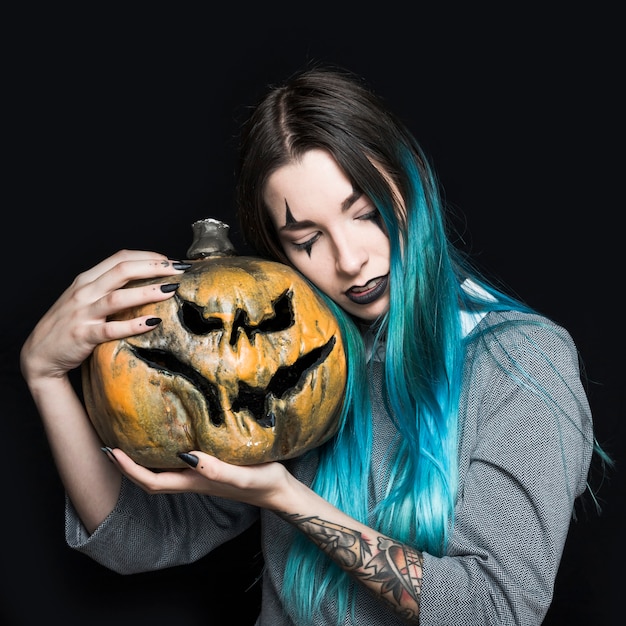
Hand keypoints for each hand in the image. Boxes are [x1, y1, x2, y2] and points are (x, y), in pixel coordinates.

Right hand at [20, 250, 189, 382]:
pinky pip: (110, 329)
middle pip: (122, 270)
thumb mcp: (86, 299)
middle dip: (154, 267)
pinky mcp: (83, 336)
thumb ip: (109, 287)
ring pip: (118, 297)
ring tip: (171, 290)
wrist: (40, 355)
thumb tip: (147, 280)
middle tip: (179, 270)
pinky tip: (152, 323)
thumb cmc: (69, 325)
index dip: (148, 256)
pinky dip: (132, 325)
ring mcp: (83, 313)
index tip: (171, 261)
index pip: (120, 258)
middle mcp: (84, 292)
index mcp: (86, 280)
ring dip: (147, 292)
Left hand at [104, 447, 290, 509]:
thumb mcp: (242, 475)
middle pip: (149, 479)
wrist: (280, 492)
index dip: (129, 469)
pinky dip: (163, 452)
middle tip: (110, 445)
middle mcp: (192, 480)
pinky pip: (178, 462)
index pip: (151, 481)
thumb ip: (217, 470)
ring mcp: (200, 475)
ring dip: (142, 460)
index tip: (112, 451)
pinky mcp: (210, 467)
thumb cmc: (264, 483)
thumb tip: (189, 457)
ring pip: (162, 471)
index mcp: (194, 483)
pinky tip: (168, 436)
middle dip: (126, 466)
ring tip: (130, 438)